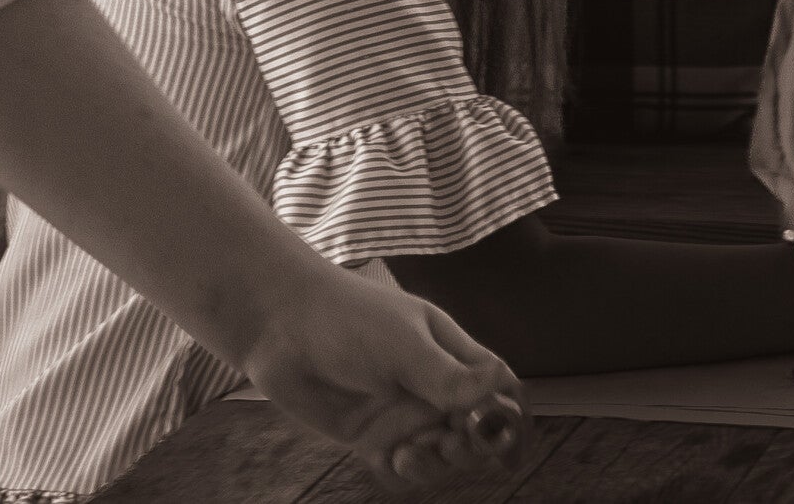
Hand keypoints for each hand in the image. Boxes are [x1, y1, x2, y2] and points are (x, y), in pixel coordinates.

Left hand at [242, 266, 523, 493]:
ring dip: (436, 464)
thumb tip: (499, 390)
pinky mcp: (372, 436)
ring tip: (411, 452)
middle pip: (474, 431)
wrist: (283, 328)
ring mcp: (402, 413)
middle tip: (448, 441)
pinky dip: (402, 474)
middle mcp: (433, 386)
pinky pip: (400, 469)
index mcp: (451, 354)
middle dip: (470, 446)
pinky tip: (390, 460)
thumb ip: (448, 376)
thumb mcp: (404, 345)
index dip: (510, 416)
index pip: (499, 389)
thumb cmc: (349, 319)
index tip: (504, 436)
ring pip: (440, 456)